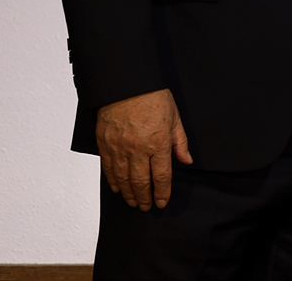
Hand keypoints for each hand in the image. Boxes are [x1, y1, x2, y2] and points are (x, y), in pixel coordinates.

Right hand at [97, 88, 190, 209]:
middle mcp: (138, 149)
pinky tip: (117, 189)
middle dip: (145, 198)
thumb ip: (180, 142)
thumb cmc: (153, 98)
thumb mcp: (175, 118)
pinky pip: (108, 168)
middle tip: (147, 207)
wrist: (126, 85)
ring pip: (124, 179)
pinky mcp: (105, 144)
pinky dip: (113, 181)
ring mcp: (120, 148)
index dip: (162, 192)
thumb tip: (186, 161)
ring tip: (133, 202)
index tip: (162, 202)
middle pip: (141, 182)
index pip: (162, 176)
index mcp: (159, 143)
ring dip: (129, 194)